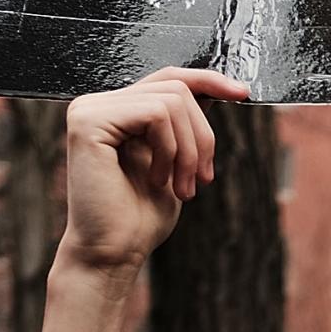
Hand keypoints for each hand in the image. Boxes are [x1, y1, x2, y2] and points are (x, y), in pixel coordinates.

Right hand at [56, 68, 249, 288]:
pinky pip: (155, 114)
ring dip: (190, 150)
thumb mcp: (175, 162)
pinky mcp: (87, 121)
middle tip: (202, 180)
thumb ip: (183, 125)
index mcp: (117, 111)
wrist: (113, 253)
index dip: (208, 80)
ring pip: (171, 101)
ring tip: (182, 187)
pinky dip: (170, 150)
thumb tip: (214, 90)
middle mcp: (98, 104)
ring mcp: (88, 109)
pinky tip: (158, 180)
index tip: (242, 94)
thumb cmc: (139, 217)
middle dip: (202, 136)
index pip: (169, 78)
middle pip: (177, 88)